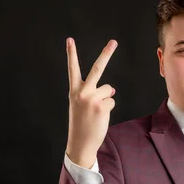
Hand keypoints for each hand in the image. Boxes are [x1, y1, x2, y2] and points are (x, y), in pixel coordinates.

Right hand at [65, 37, 117, 168]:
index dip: (71, 54)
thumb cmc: (81, 124)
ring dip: (106, 100)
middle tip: (113, 41)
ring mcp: (92, 98)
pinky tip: (100, 117)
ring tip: (96, 112)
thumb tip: (111, 89)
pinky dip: (108, 109)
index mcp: (74, 91)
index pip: (72, 69)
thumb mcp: (81, 106)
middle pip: (97, 69)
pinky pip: (112, 101)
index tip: (69, 40)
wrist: (80, 143)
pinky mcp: (102, 106)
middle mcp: (82, 92)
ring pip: (109, 90)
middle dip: (106, 53)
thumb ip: (93, 94)